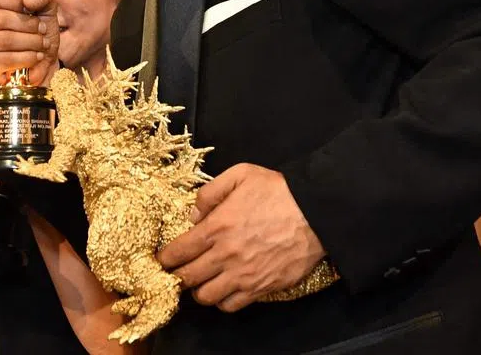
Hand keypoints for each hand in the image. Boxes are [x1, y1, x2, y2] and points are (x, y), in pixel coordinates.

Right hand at [0, 0, 59, 85]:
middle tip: (43, 30)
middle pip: (2, 20)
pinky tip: (36, 56)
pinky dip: (26, 58)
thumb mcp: (44, 6)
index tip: (33, 10)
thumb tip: (28, 0)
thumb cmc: (36, 28)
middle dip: (29, 25)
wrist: (39, 57)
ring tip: (43, 44)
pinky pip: (6, 60)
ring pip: (5, 40)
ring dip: (31, 43)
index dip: (16, 2)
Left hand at [157, 163, 324, 312]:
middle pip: (187, 278)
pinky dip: (222, 301)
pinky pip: (231, 305)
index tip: (163, 259)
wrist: (316, 212)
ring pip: (206, 296)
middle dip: (177, 275)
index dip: (165, 258)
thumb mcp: (240, 174)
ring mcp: (244, 275)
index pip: (177, 252)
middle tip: (178, 271)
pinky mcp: (262, 287)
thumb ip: (210, 192)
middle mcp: (226, 255)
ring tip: (202, 280)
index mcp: (217, 226)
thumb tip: (193, 215)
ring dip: (199, 290)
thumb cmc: (279, 191)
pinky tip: (223, 289)